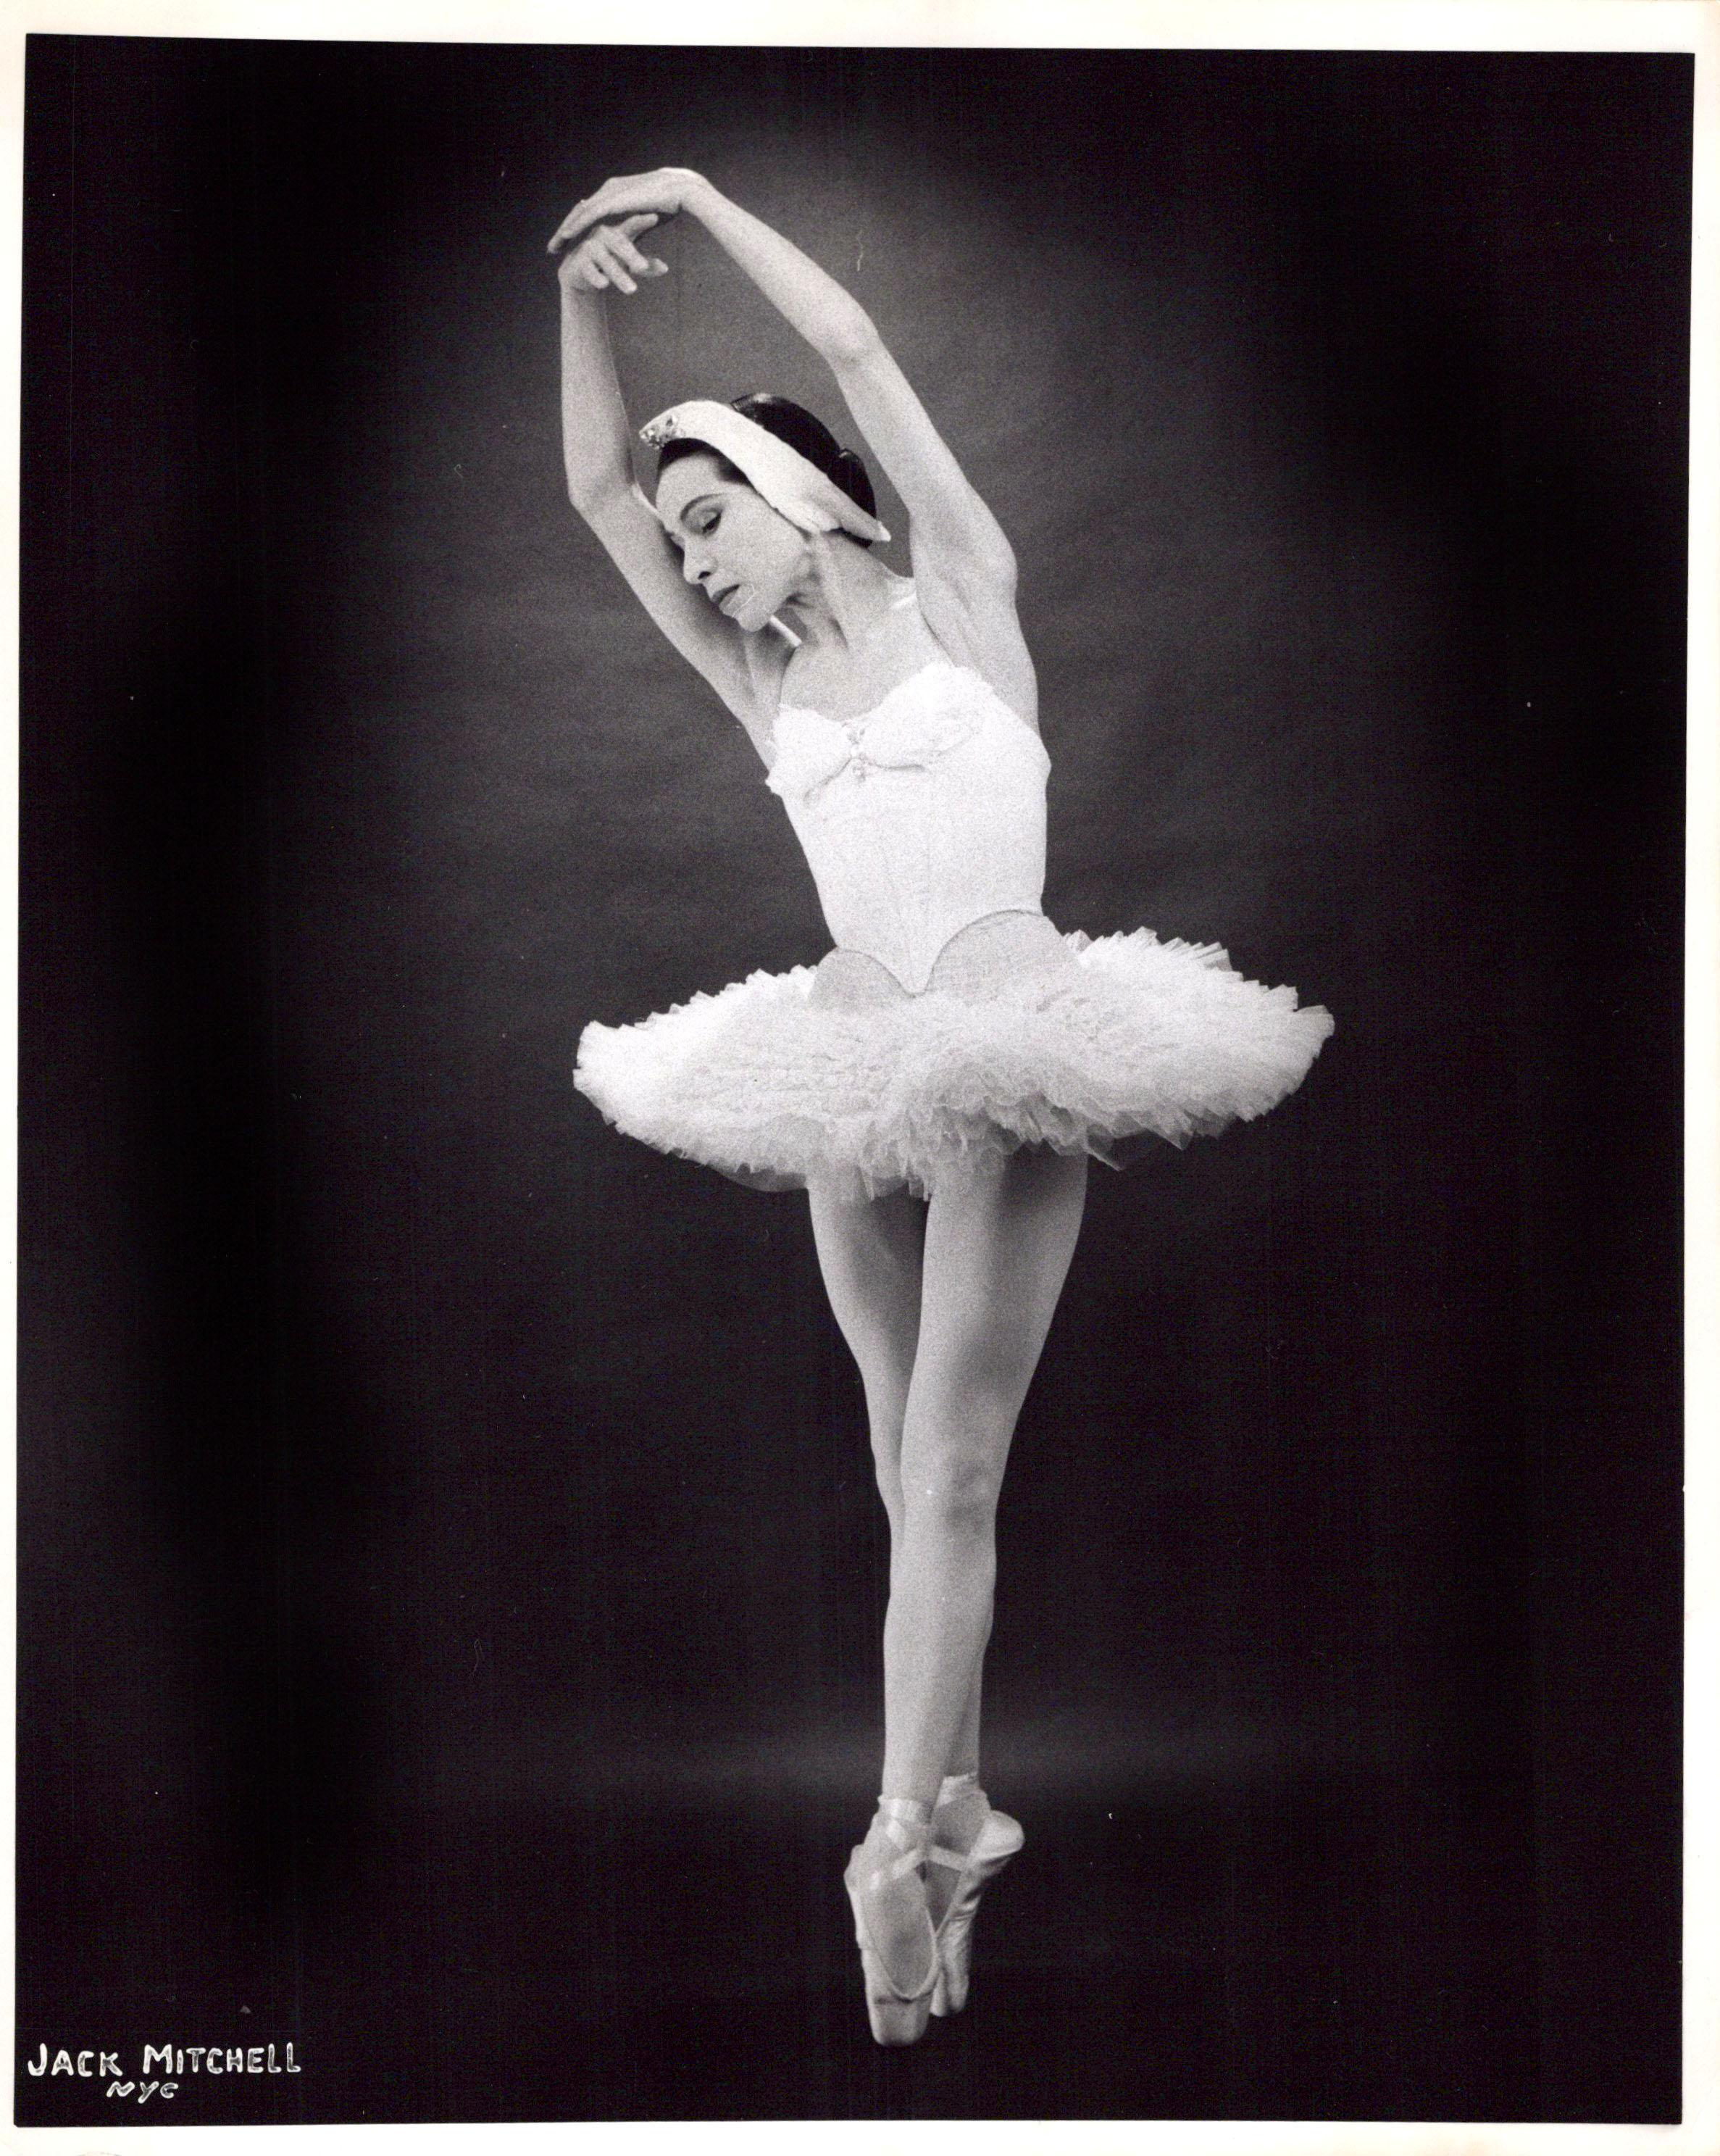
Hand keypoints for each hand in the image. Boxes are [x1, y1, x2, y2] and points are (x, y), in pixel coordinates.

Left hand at [546, 169, 709, 255]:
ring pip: (580, 213)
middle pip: (581, 212)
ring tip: (554, 246)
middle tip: (553, 247)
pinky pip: (589, 214)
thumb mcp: (646, 220)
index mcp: (617, 192)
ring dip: (565, 230)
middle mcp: (609, 190)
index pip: (592, 211)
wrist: (680, 190)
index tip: (569, 241)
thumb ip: (634, 229)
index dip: (579, 226)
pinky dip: (576, 225)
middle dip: (566, 230)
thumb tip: (631, 245)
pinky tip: (565, 236)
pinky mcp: (613, 199)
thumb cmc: (670, 203)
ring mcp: (609, 193)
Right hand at [556, 213, 668, 295]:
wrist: (580, 271)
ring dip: (619, 275)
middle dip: (631, 256)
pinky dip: (597, 276)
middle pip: (619, 244)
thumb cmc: (610, 260)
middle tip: (643, 267)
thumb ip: (646, 265)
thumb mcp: (629, 262)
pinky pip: (588, 268)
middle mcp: (603, 235)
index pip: (632, 225)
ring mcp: (590, 246)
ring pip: (605, 259)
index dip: (642, 221)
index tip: (655, 217)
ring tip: (632, 290)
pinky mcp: (578, 260)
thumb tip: (665, 268)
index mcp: (618, 232)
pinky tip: (604, 284)